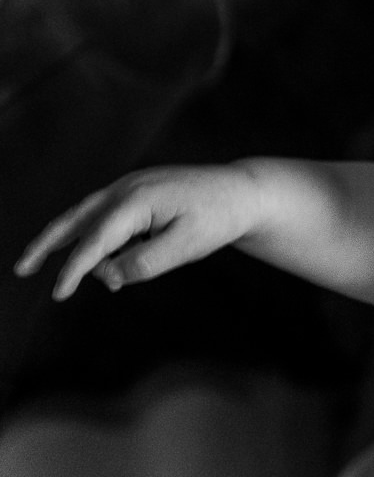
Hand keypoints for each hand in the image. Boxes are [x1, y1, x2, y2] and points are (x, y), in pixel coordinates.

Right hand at [12, 165, 256, 299]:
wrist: (243, 192)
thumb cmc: (217, 218)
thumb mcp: (186, 247)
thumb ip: (145, 263)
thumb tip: (111, 276)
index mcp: (138, 199)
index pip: (96, 239)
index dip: (75, 268)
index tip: (59, 293)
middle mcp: (128, 187)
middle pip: (76, 218)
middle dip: (48, 244)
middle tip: (23, 269)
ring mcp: (132, 186)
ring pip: (87, 214)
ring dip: (72, 242)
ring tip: (60, 273)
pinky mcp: (138, 191)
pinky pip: (107, 215)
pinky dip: (99, 237)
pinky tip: (113, 262)